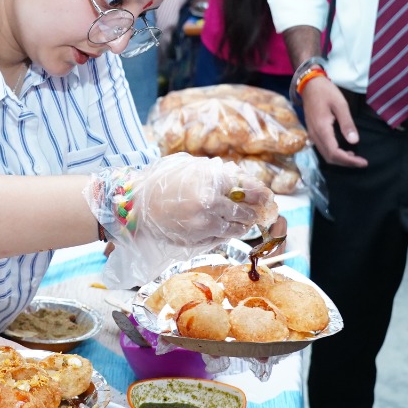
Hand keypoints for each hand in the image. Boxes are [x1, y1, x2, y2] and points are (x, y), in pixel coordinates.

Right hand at [88, 155, 274, 287]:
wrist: (138, 204)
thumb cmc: (165, 182)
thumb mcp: (194, 168)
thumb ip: (220, 174)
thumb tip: (246, 182)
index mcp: (211, 182)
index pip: (248, 190)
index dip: (261, 194)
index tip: (268, 197)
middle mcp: (210, 204)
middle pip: (245, 212)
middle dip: (255, 212)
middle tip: (261, 211)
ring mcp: (203, 225)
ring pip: (235, 229)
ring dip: (243, 225)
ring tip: (245, 221)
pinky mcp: (197, 240)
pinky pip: (221, 238)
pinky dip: (227, 233)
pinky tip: (226, 227)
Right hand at [300, 76, 366, 167]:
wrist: (309, 85)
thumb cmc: (326, 92)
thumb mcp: (340, 105)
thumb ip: (347, 124)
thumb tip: (354, 141)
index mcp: (322, 129)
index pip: (334, 153)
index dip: (349, 161)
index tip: (363, 162)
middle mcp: (315, 135)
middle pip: (329, 158)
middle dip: (346, 163)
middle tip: (361, 162)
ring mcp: (312, 135)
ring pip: (325, 155)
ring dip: (340, 159)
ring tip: (355, 158)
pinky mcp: (313, 133)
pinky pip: (323, 149)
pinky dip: (334, 154)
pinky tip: (345, 150)